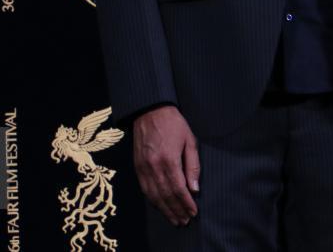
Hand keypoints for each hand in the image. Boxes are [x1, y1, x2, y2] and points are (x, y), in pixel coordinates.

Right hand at [132, 105, 199, 226]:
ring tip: (175, 219)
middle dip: (176, 210)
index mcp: (168, 160)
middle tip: (185, 221)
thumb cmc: (173, 124)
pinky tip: (161, 207)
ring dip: (165, 210)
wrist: (149, 111)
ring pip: (154, 196)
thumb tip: (195, 189)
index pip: (178, 189)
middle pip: (166, 196)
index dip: (186, 203)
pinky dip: (154, 201)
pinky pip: (145, 189)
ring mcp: (143, 168)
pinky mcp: (137, 167)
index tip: (193, 212)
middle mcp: (153, 167)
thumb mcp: (189, 141)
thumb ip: (192, 166)